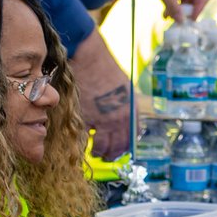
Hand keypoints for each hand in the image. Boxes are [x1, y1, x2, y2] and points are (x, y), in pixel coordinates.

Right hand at [70, 29, 131, 160]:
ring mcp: (104, 121)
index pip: (133, 137)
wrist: (90, 60)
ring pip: (103, 146)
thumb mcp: (125, 87)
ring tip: (96, 153)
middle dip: (113, 154)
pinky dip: (85, 144)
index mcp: (131, 110)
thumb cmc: (105, 69)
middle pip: (119, 145)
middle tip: (107, 157)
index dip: (126, 146)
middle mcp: (120, 119)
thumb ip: (125, 105)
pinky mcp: (86, 119)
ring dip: (100, 152)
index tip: (121, 149)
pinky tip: (84, 144)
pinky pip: (86, 139)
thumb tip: (124, 118)